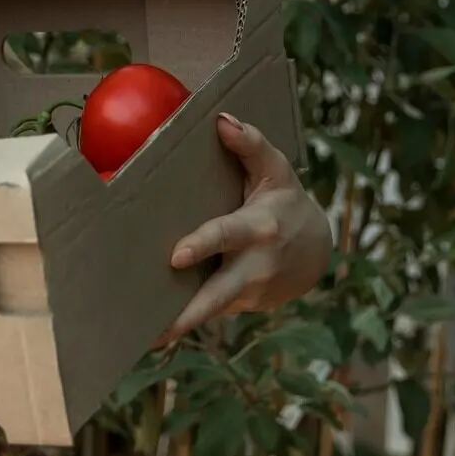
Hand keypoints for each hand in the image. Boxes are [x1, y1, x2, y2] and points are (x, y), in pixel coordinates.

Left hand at [163, 113, 330, 338]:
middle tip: (155, 330)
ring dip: (177, 323)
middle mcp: (255, 266)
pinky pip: (209, 311)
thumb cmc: (286, 200)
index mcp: (260, 228)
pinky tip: (151, 329)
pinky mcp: (241, 306)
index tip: (176, 255)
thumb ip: (251, 145)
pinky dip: (183, 320)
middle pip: (218, 295)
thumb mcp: (277, 169)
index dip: (203, 245)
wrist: (318, 249)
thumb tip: (222, 121)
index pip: (226, 235)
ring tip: (136, 334)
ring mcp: (249, 292)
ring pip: (210, 309)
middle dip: (188, 315)